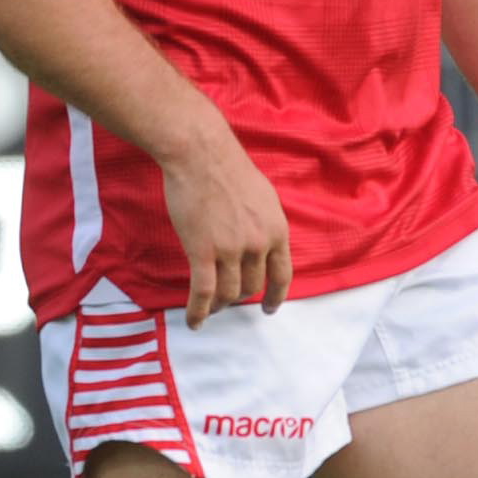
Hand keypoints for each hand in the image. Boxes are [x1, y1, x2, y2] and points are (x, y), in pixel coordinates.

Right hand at [156, 120, 291, 327]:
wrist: (202, 155)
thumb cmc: (229, 170)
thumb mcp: (264, 198)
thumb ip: (265, 225)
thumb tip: (265, 244)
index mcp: (277, 231)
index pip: (282, 275)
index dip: (276, 296)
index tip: (268, 308)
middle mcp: (258, 245)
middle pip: (251, 286)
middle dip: (239, 296)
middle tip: (226, 299)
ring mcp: (231, 250)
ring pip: (228, 293)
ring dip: (219, 305)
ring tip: (210, 309)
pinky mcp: (202, 251)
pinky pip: (203, 292)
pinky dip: (199, 311)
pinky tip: (195, 322)